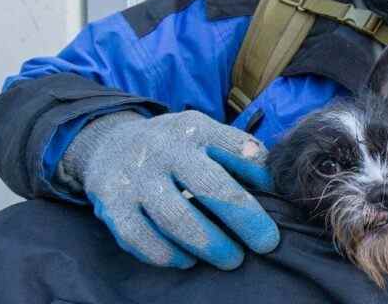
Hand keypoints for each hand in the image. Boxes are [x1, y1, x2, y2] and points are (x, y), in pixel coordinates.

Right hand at [62, 110, 279, 269]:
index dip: (262, 177)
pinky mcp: (112, 206)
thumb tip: (271, 183)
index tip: (277, 201)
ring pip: (177, 219)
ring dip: (210, 245)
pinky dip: (167, 255)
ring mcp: (136, 178)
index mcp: (194, 128)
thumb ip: (237, 151)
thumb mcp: (204, 132)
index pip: (237, 150)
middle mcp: (165, 150)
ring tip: (232, 258)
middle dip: (245, 220)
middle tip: (266, 243)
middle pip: (211, 188)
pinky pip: (142, 239)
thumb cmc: (174, 145)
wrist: (110, 143)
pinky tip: (187, 260)